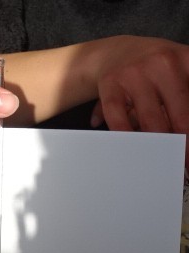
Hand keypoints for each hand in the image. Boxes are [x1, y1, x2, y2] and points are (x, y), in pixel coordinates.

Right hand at [89, 35, 188, 166]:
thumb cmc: (152, 66)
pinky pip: (119, 118)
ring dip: (157, 146)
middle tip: (185, 163)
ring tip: (161, 160)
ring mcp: (135, 74)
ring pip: (151, 120)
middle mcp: (163, 63)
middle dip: (183, 145)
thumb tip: (187, 137)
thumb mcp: (179, 69)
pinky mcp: (111, 84)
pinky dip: (126, 136)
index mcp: (187, 58)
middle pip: (181, 115)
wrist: (114, 51)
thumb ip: (186, 95)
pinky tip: (131, 147)